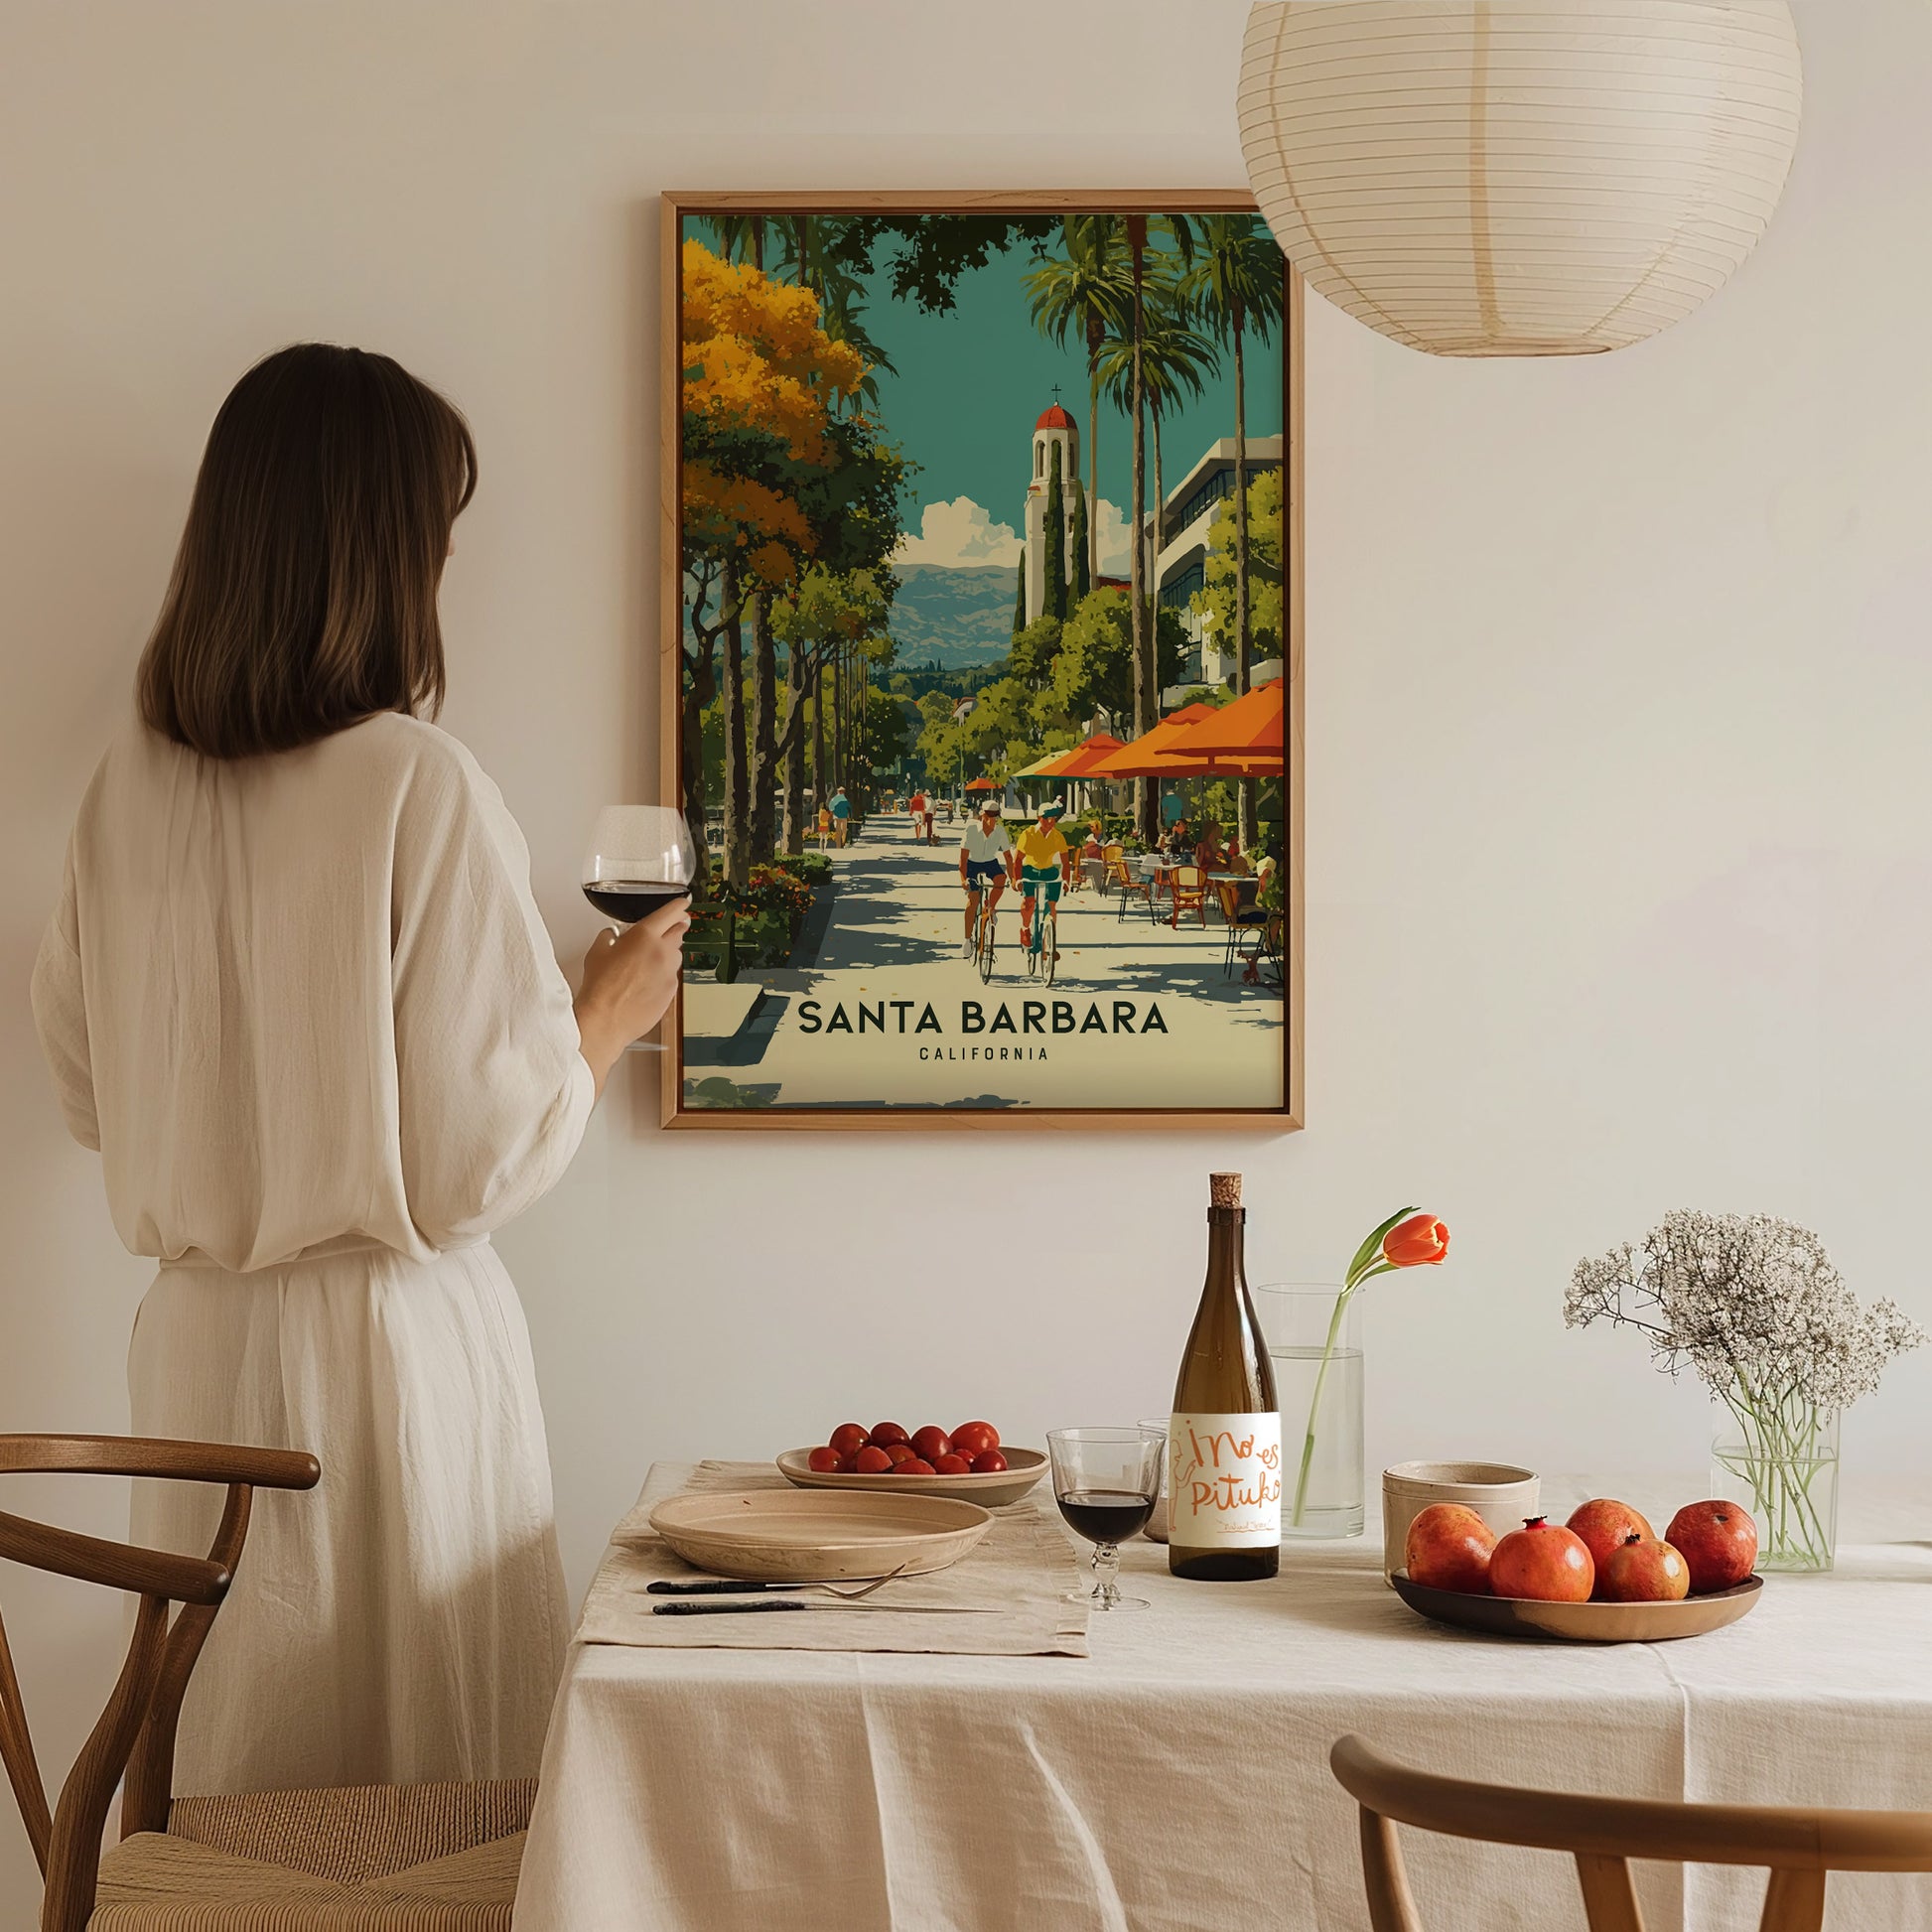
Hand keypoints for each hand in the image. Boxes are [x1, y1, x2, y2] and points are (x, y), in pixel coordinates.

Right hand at [574, 896, 690, 1096]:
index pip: (671, 912)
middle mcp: (662, 951)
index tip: (683, 903)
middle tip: (666, 930)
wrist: (605, 1019)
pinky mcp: (672, 992)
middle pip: (679, 932)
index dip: (679, 905)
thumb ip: (609, 937)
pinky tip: (646, 983)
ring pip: (676, 955)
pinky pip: (672, 976)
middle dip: (674, 928)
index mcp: (645, 935)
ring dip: (667, 953)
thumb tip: (612, 935)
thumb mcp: (597, 952)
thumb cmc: (600, 987)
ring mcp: (670, 973)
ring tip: (647, 963)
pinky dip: (663, 975)